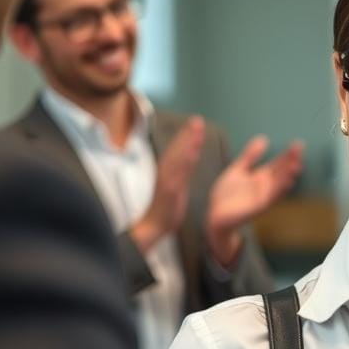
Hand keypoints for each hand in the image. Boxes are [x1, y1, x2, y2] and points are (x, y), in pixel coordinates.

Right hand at [131, 117, 204, 253]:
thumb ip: (179, 176)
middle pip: (177, 150)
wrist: (152, 228)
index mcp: (168, 173)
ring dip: (186, 142)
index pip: (177, 152)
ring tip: (195, 128)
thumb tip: (188, 163)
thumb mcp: (174, 190)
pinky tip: (192, 151)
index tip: (195, 123)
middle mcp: (166, 173)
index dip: (185, 137)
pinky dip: (185, 161)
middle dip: (187, 134)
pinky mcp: (169, 190)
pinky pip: (178, 173)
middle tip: (197, 119)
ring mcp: (167, 181)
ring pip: (178, 157)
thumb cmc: (164, 211)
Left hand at [206, 136, 303, 267]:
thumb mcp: (238, 169)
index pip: (278, 163)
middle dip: (291, 160)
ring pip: (279, 184)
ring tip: (297, 163)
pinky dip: (279, 189)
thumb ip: (250, 156)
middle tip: (300, 147)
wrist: (214, 215)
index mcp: (261, 177)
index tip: (298, 143)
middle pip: (282, 171)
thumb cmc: (226, 195)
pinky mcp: (258, 207)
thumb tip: (263, 138)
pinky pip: (271, 197)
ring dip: (288, 174)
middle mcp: (265, 186)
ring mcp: (263, 196)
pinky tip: (287, 181)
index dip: (288, 154)